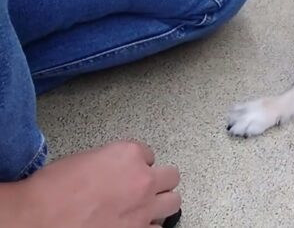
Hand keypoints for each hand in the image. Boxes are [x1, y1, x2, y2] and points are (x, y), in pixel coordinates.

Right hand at [17, 140, 180, 227]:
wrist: (38, 219)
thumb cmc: (51, 192)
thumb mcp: (84, 160)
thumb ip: (110, 163)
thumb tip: (114, 172)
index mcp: (128, 154)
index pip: (148, 153)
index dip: (137, 163)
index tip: (131, 169)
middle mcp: (142, 179)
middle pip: (171, 176)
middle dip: (159, 180)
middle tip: (146, 186)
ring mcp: (144, 208)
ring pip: (173, 201)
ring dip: (160, 203)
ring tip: (147, 206)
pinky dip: (148, 226)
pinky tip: (136, 225)